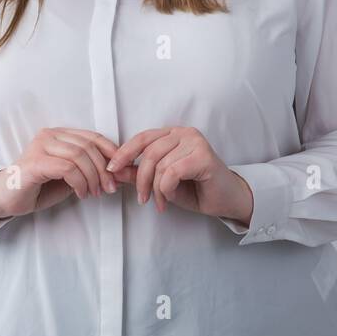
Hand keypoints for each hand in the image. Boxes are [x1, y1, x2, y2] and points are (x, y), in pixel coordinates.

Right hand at [0, 127, 138, 223]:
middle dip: (104, 169)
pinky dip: (80, 182)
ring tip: (94, 193)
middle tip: (109, 188)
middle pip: (89, 146)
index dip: (112, 153)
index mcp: (60, 134)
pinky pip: (67, 168)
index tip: (121, 173)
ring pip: (80, 156)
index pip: (94, 137)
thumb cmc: (39, 188)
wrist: (5, 199)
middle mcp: (50, 135)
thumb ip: (94, 172)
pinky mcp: (34, 162)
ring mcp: (40, 146)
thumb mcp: (73, 179)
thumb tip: (125, 173)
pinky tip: (81, 194)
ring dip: (93, 177)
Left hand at [104, 126, 253, 223]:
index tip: (111, 169)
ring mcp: (196, 142)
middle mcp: (185, 133)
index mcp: (174, 134)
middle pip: (149, 152)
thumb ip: (138, 174)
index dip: (125, 152)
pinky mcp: (204, 156)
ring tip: (161, 202)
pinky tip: (170, 198)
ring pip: (160, 165)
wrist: (225, 201)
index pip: (143, 138)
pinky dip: (166, 189)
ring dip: (156, 189)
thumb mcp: (160, 182)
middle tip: (142, 199)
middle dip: (141, 179)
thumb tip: (114, 170)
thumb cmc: (196, 189)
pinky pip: (173, 172)